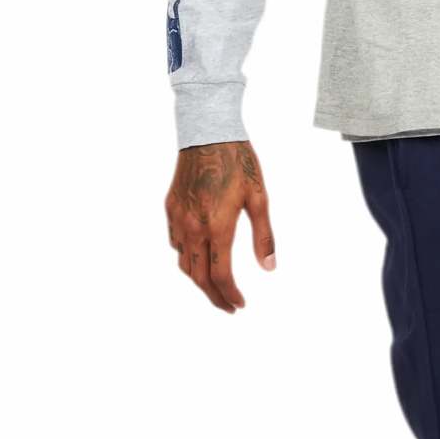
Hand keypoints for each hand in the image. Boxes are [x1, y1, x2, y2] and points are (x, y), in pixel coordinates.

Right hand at [165, 140, 276, 311]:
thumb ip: (264, 237)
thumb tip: (269, 268)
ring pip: (184, 263)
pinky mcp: (170, 208)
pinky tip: (200, 256)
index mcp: (218, 226)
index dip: (230, 295)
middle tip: (228, 306)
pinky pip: (176, 243)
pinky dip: (188, 257)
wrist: (207, 133)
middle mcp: (194, 227)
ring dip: (199, 280)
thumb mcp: (259, 198)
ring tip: (215, 286)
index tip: (240, 305)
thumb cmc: (238, 162)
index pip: (221, 275)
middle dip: (214, 296)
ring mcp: (178, 219)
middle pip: (199, 277)